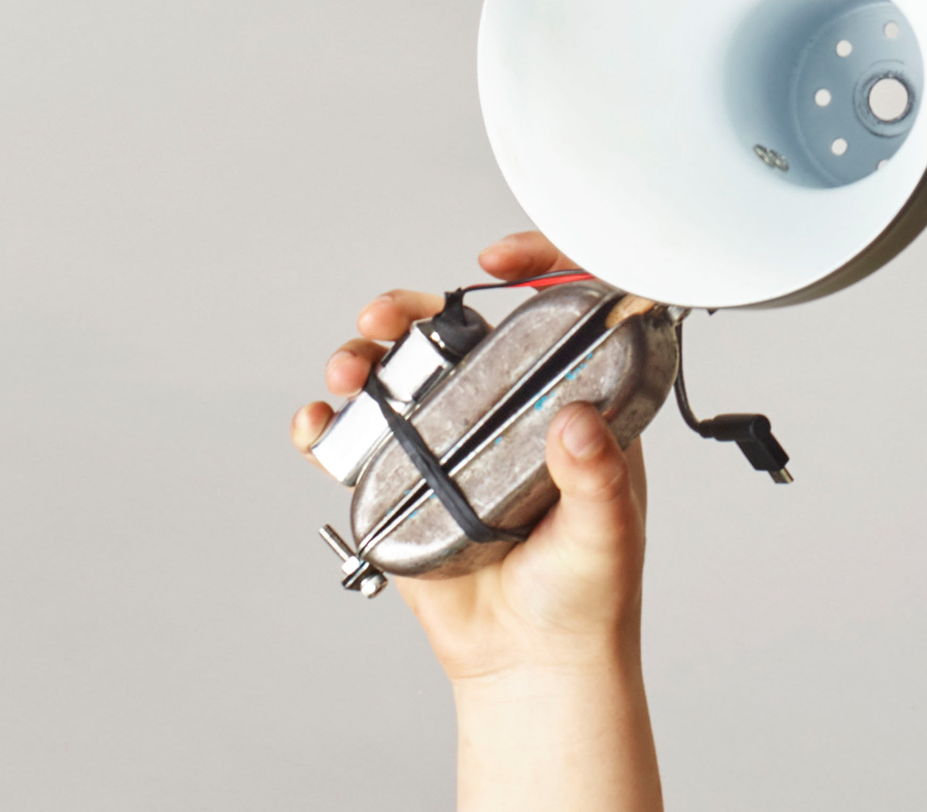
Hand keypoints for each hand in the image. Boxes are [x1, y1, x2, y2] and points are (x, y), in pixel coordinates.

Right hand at [297, 234, 660, 811]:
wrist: (529, 665)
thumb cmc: (585, 597)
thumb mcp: (607, 532)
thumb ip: (597, 477)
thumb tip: (577, 420)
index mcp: (564, 403)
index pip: (549, 314)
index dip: (527, 267)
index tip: (496, 260)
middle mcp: (501, 412)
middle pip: (452, 333)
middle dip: (410, 310)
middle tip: (386, 318)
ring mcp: (448, 445)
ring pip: (397, 376)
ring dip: (362, 359)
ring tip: (348, 373)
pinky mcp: (405, 484)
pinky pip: (358, 442)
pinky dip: (328, 427)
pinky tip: (318, 428)